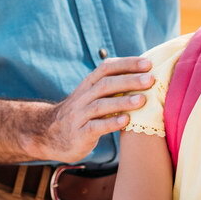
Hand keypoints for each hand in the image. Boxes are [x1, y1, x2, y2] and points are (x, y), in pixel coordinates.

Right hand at [31, 57, 154, 162]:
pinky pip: (95, 127)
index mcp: (88, 84)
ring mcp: (79, 115)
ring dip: (123, 101)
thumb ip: (112, 85)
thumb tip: (143, 72)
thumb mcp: (92, 96)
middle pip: (106, 84)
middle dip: (129, 80)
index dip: (127, 64)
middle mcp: (83, 97)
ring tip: (143, 100)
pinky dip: (111, 123)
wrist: (49, 135)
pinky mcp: (79, 134)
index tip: (148, 64)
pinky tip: (126, 121)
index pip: (107, 68)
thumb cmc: (82, 114)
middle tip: (151, 79)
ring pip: (100, 105)